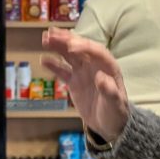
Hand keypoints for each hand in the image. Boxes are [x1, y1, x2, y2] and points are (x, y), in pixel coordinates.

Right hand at [41, 27, 128, 141]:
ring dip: (58, 46)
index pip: (97, 52)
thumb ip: (109, 91)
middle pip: (80, 49)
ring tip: (45, 38)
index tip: (71, 46)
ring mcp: (83, 73)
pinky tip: (43, 59)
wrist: (109, 124)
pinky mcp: (74, 81)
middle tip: (53, 34)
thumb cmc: (116, 113)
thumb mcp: (115, 104)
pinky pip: (62, 70)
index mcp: (108, 67)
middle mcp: (95, 66)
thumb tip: (101, 78)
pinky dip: (53, 65)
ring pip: (69, 55)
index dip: (84, 47)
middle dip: (67, 40)